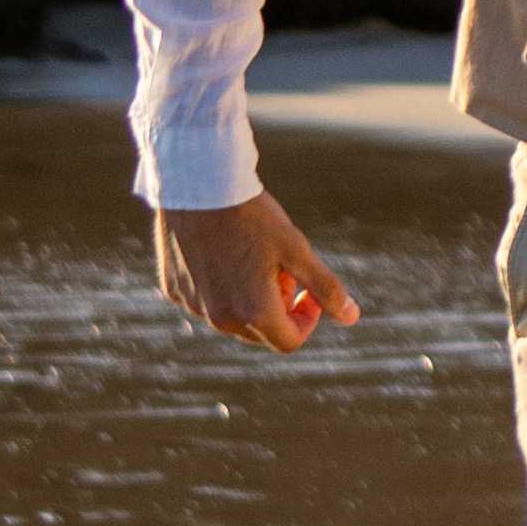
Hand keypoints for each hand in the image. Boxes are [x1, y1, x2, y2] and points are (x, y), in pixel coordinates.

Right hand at [153, 190, 359, 354]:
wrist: (199, 184)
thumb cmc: (253, 215)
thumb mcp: (297, 249)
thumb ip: (325, 288)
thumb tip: (351, 317)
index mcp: (254, 313)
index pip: (290, 341)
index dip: (307, 319)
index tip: (310, 292)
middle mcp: (220, 318)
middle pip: (260, 332)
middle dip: (279, 306)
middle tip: (282, 268)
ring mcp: (193, 305)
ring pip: (232, 317)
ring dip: (250, 298)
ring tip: (254, 256)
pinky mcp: (174, 290)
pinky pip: (205, 300)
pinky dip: (221, 287)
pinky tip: (224, 252)